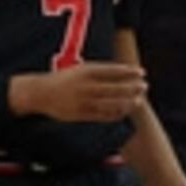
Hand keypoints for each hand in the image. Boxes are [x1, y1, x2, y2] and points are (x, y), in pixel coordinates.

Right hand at [14, 63, 147, 123]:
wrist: (40, 93)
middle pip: (114, 88)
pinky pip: (101, 115)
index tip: (142, 72)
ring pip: (109, 103)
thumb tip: (126, 72)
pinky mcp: (79, 114)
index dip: (129, 72)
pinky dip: (115, 114)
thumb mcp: (81, 69)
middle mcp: (85, 86)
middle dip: (131, 87)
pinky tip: (124, 112)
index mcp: (85, 72)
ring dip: (126, 102)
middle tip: (145, 86)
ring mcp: (82, 101)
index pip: (112, 71)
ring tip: (139, 100)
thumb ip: (101, 71)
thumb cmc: (66, 79)